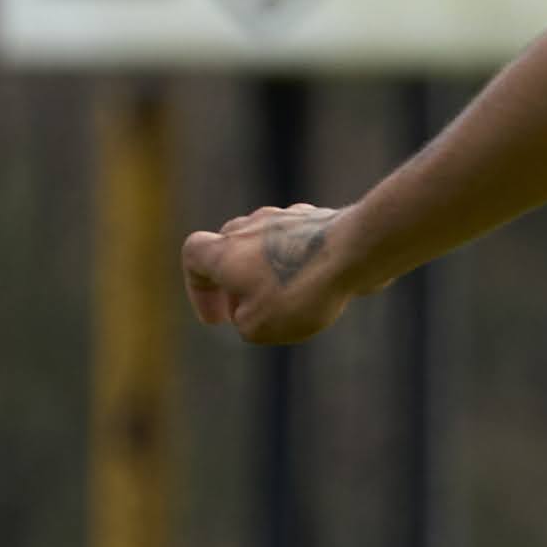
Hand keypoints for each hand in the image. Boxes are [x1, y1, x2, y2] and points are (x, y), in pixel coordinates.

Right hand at [181, 203, 351, 344]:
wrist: (354, 251)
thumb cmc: (299, 289)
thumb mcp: (259, 327)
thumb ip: (244, 323)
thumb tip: (251, 313)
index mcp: (224, 250)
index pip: (192, 255)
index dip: (198, 289)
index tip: (219, 317)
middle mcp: (249, 227)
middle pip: (229, 248)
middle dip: (234, 282)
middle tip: (247, 311)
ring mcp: (285, 219)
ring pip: (265, 243)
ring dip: (268, 271)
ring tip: (286, 301)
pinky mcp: (318, 220)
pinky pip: (299, 243)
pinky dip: (299, 262)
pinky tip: (318, 284)